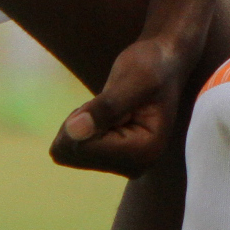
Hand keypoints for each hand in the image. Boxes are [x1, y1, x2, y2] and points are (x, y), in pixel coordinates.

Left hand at [50, 32, 185, 177]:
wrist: (163, 62)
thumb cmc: (154, 65)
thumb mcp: (135, 79)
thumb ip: (106, 107)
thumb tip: (74, 131)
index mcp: (144, 152)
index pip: (84, 147)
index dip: (87, 117)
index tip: (113, 96)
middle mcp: (133, 167)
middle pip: (72, 154)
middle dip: (82, 121)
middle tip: (111, 99)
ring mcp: (120, 166)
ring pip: (66, 152)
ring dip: (81, 122)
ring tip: (111, 106)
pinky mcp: (109, 162)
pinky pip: (69, 150)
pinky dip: (80, 127)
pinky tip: (106, 115)